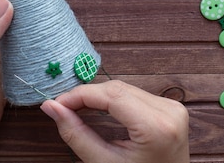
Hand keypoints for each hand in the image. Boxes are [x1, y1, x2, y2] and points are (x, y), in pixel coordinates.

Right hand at [40, 80, 189, 162]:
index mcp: (156, 127)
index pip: (111, 95)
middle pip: (118, 89)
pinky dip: (114, 100)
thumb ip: (76, 134)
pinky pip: (136, 95)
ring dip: (99, 96)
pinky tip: (98, 108)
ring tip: (75, 108)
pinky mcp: (171, 108)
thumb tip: (51, 107)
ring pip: (125, 89)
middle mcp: (168, 111)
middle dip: (87, 95)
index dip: (80, 95)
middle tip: (62, 107)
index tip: (56, 103)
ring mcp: (173, 108)